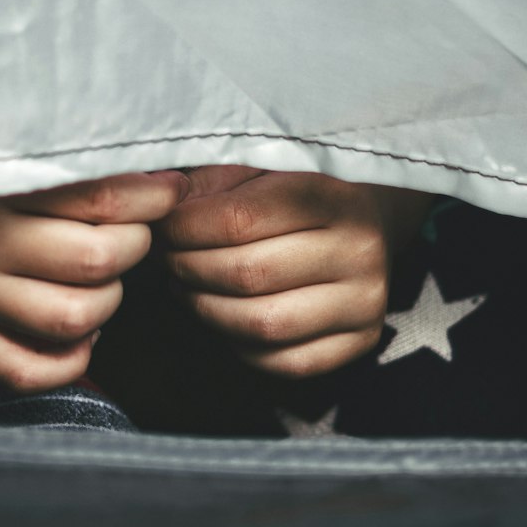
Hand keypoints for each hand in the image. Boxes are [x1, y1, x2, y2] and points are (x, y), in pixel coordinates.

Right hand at [0, 171, 188, 391]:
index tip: (168, 187)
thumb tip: (147, 164)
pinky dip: (71, 358)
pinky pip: (28, 371)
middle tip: (134, 229)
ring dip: (110, 299)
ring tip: (105, 274)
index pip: (98, 198)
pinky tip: (81, 328)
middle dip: (135, 245)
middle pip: (95, 261)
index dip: (150, 196)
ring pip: (72, 318)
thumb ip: (61, 151)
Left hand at [158, 167, 434, 377]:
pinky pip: (283, 361)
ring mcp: (365, 300)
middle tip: (163, 256)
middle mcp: (358, 249)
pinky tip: (223, 315)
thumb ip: (211, 183)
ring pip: (261, 324)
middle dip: (187, 267)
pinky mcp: (363, 340)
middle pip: (246, 274)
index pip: (238, 219)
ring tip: (185, 284)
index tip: (159, 226)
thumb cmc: (298, 188)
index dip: (184, 227)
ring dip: (205, 308)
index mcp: (333, 193)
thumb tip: (159, 208)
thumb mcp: (259, 165)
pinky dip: (239, 344)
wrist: (367, 218)